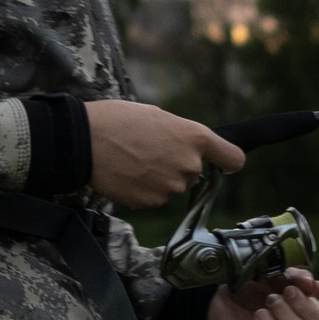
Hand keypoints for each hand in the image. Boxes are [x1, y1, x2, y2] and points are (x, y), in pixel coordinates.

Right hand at [84, 101, 243, 209]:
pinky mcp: (152, 202)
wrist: (85, 141)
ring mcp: (171, 187)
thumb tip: (188, 149)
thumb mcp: (158, 116)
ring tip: (134, 161)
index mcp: (195, 137)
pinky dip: (144, 190)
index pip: (233, 158)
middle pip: (194, 173)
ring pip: (173, 187)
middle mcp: (190, 165)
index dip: (227, 162)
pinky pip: (155, 198)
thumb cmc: (118, 120)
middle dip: (176, 165)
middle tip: (149, 151)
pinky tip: (127, 174)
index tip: (222, 164)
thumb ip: (181, 135)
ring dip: (159, 178)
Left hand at [207, 268, 318, 319]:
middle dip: (289, 318)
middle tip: (271, 299)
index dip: (308, 308)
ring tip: (259, 314)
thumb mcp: (271, 275)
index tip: (289, 290)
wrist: (219, 303)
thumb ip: (295, 277)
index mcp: (305, 318)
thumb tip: (316, 286)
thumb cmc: (251, 289)